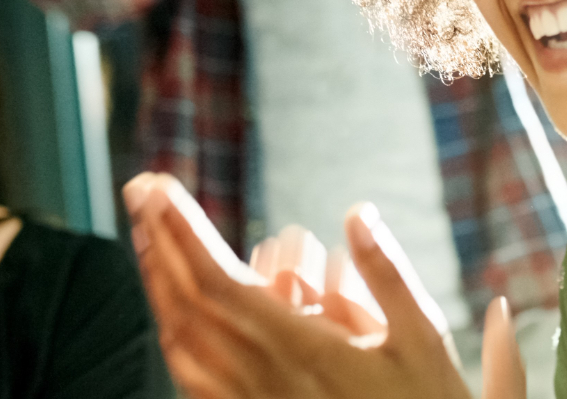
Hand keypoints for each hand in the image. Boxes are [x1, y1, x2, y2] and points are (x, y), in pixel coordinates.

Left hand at [125, 174, 474, 398]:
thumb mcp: (425, 338)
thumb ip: (388, 274)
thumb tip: (357, 213)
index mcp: (301, 348)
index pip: (220, 279)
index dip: (183, 231)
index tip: (158, 187)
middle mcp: (264, 376)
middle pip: (190, 302)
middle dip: (160, 241)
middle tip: (141, 191)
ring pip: (184, 339)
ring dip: (160, 284)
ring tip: (148, 239)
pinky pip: (196, 380)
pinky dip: (176, 338)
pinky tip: (173, 318)